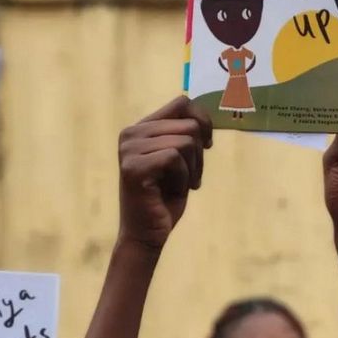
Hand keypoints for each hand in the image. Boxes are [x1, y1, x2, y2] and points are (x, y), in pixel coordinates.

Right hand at [118, 96, 211, 251]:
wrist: (146, 234)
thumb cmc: (165, 198)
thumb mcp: (179, 160)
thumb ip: (185, 135)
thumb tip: (205, 117)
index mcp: (141, 128)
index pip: (182, 103)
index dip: (203, 121)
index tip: (208, 145)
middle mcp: (131, 133)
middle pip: (189, 125)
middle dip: (199, 155)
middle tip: (190, 179)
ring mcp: (130, 149)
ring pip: (186, 142)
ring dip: (192, 169)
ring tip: (180, 185)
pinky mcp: (134, 167)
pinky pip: (176, 158)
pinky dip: (183, 178)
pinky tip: (172, 191)